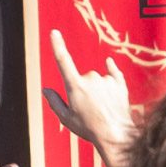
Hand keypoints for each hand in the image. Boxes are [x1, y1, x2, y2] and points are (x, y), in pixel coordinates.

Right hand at [47, 29, 134, 166]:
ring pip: (98, 79)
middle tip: (88, 107)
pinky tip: (110, 80)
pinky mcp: (120, 81)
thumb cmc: (88, 127)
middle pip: (83, 78)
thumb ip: (54, 101)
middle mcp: (92, 78)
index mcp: (75, 86)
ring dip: (98, 89)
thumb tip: (45, 89)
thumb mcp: (66, 117)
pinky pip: (113, 73)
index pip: (64, 62)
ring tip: (101, 107)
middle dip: (83, 89)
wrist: (115, 133)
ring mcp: (107, 79)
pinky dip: (110, 76)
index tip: (54, 32)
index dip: (58, 46)